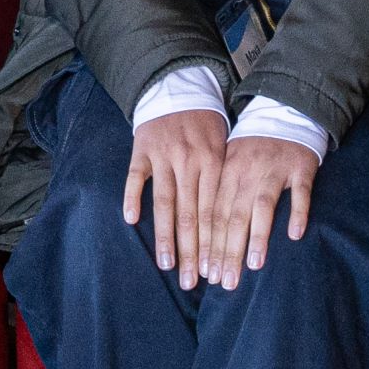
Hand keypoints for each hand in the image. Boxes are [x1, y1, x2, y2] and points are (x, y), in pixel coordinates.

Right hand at [125, 108, 232, 288]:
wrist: (179, 87)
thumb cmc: (207, 125)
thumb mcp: (227, 145)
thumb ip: (227, 180)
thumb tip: (238, 223)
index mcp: (214, 162)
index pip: (214, 211)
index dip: (213, 243)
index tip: (214, 271)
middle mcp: (190, 161)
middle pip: (191, 214)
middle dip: (192, 251)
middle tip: (193, 281)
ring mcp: (164, 155)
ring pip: (165, 201)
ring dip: (165, 236)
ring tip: (167, 264)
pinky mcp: (142, 149)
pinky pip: (135, 176)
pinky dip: (132, 196)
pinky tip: (130, 220)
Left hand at [209, 128, 320, 285]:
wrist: (283, 112)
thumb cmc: (251, 149)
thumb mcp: (227, 164)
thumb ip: (216, 196)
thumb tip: (197, 238)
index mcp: (224, 173)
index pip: (212, 214)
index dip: (208, 245)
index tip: (205, 273)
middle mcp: (246, 172)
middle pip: (233, 216)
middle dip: (227, 251)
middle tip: (224, 281)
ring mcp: (274, 169)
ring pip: (262, 206)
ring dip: (258, 236)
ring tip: (254, 265)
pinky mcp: (300, 167)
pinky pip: (300, 192)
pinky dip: (298, 212)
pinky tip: (295, 235)